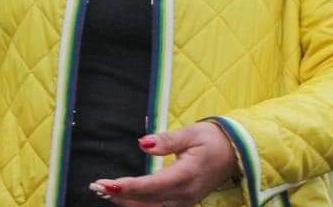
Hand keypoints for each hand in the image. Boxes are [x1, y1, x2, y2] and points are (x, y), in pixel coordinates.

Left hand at [88, 122, 238, 205]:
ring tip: (103, 192)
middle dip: (120, 196)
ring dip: (127, 201)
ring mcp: (185, 201)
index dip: (128, 187)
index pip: (151, 186)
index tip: (107, 184)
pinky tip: (122, 197)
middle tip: (96, 186)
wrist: (236, 152)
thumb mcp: (191, 133)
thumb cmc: (212, 139)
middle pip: (147, 201)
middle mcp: (185, 194)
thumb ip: (167, 141)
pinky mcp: (184, 202)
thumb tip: (143, 143)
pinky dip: (138, 203)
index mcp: (186, 176)